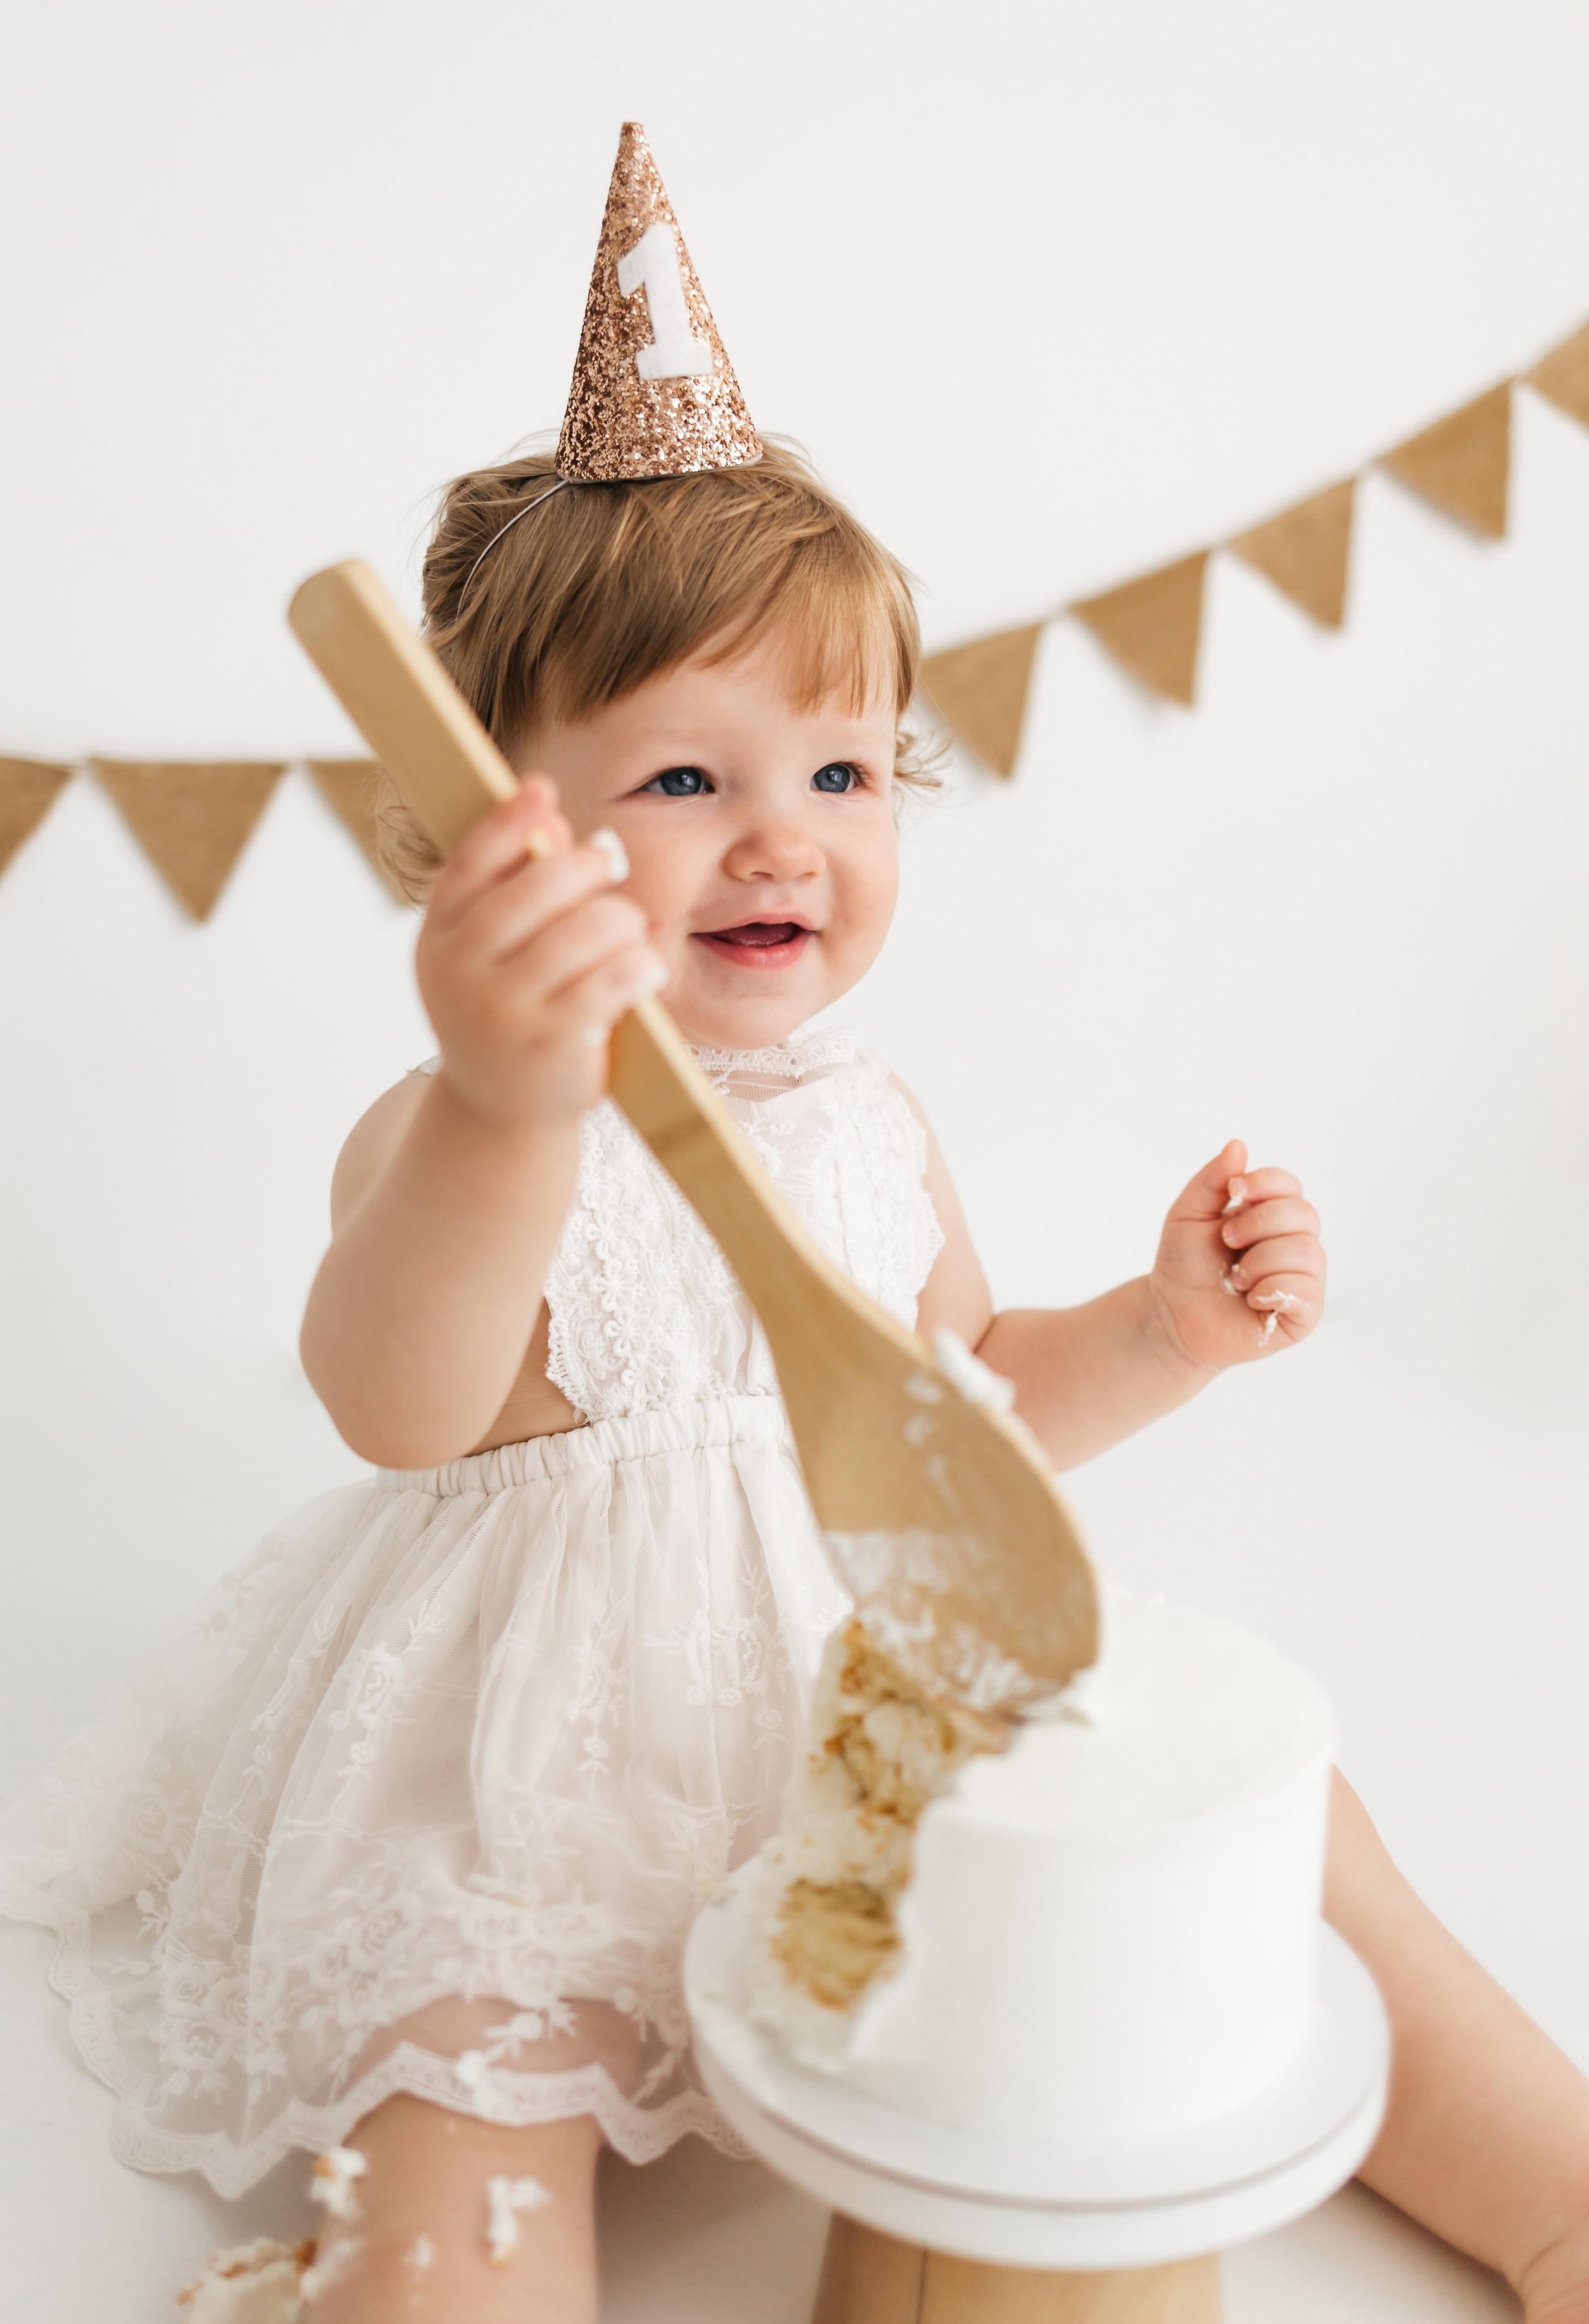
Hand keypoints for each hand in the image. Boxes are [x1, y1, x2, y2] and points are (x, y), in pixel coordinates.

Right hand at [414, 777, 666, 1134]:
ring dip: (622, 920)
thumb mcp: (487, 956)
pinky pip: (615, 979)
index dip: (508, 821)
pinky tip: (645, 969)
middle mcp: (460, 973)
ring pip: (587, 928)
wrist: (500, 1113)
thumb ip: (509, 888)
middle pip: (537, 887)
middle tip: (608, 866)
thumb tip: (546, 807)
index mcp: (437, 941)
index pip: (469, 865)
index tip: (543, 790)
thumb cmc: (506, 1014)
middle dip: (586, 867)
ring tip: (628, 933)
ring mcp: (503, 1011)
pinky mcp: (552, 1044)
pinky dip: (641, 965)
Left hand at [1147, 1138, 1325, 1372]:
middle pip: (1304, 1214)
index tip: (1235, 1191)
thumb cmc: (1183, 1266)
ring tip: (1236, 1278)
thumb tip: (1238, 1145)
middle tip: (1227, 1241)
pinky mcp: (1305, 1313)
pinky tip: (1251, 1299)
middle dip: (1257, 1224)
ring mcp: (1303, 1278)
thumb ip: (1212, 1180)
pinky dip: (1271, 1290)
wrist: (1172, 1316)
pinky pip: (1306, 1290)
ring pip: (1306, 1251)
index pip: (1290, 1185)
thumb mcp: (1188, 1214)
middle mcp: (1295, 1242)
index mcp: (1271, 1215)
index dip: (1265, 1183)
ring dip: (1259, 1262)